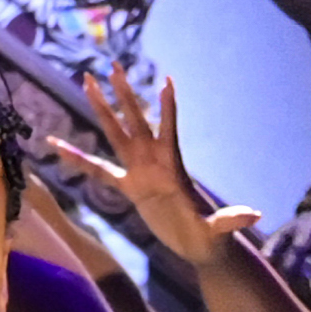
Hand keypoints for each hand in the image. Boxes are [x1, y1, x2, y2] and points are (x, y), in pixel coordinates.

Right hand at [51, 65, 242, 275]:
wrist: (198, 245)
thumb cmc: (210, 236)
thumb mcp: (220, 229)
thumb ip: (232, 221)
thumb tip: (253, 216)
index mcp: (172, 166)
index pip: (169, 130)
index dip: (168, 109)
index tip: (167, 81)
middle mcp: (153, 161)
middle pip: (134, 121)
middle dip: (124, 94)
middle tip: (111, 66)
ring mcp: (139, 171)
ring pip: (115, 133)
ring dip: (101, 108)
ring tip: (86, 81)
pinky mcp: (129, 187)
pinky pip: (98, 170)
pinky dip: (78, 159)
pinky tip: (57, 146)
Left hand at [268, 195, 310, 292]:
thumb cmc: (307, 230)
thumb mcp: (290, 231)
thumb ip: (276, 248)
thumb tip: (256, 270)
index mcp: (291, 229)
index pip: (278, 238)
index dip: (271, 248)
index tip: (265, 260)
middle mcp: (309, 232)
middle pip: (299, 248)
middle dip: (292, 265)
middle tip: (286, 286)